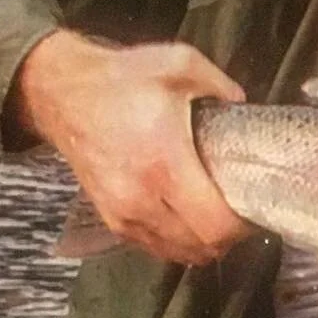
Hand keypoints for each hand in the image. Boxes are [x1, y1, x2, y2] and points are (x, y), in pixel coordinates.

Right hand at [15, 30, 248, 264]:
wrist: (61, 93)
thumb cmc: (121, 80)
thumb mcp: (180, 64)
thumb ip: (223, 86)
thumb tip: (244, 105)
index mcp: (164, 163)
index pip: (214, 225)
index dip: (243, 225)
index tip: (256, 206)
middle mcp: (141, 197)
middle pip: (202, 247)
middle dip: (231, 236)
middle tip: (244, 211)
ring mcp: (123, 212)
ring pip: (179, 253)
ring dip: (205, 243)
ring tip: (219, 217)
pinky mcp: (112, 218)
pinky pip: (155, 247)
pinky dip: (179, 242)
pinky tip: (190, 220)